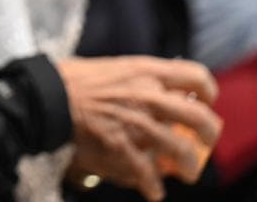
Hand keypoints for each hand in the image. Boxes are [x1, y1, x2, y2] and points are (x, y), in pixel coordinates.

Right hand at [59, 56, 221, 200]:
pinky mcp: (120, 145)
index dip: (208, 90)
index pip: (196, 75)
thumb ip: (141, 79)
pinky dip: (153, 186)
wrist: (46, 96)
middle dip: (209, 134)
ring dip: (189, 166)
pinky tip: (154, 191)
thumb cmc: (75, 79)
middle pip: (199, 117)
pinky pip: (148, 172)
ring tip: (188, 173)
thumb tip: (161, 89)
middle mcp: (148, 95)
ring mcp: (136, 122)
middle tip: (206, 143)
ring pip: (180, 149)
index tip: (206, 101)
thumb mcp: (115, 67)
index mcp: (146, 71)